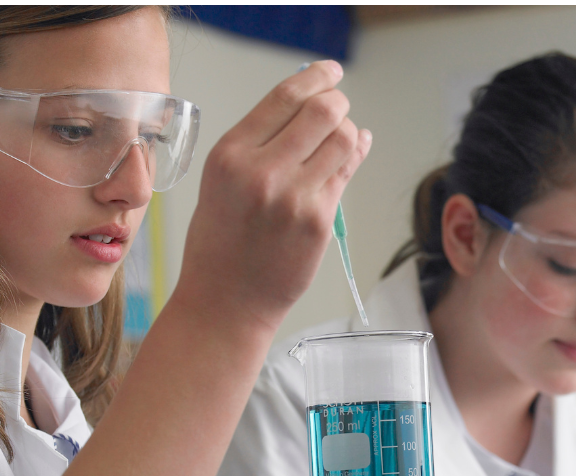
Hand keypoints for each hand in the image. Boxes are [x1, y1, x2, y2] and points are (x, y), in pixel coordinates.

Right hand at [176, 60, 371, 330]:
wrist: (225, 302)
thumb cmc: (220, 243)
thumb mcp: (223, 183)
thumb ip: (260, 144)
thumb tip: (309, 106)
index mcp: (230, 155)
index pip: (285, 97)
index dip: (317, 77)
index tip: (331, 73)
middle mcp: (261, 171)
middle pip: (322, 111)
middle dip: (338, 103)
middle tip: (339, 108)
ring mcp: (293, 197)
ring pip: (343, 139)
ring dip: (348, 131)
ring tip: (340, 139)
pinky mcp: (318, 221)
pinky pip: (346, 173)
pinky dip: (354, 156)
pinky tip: (352, 152)